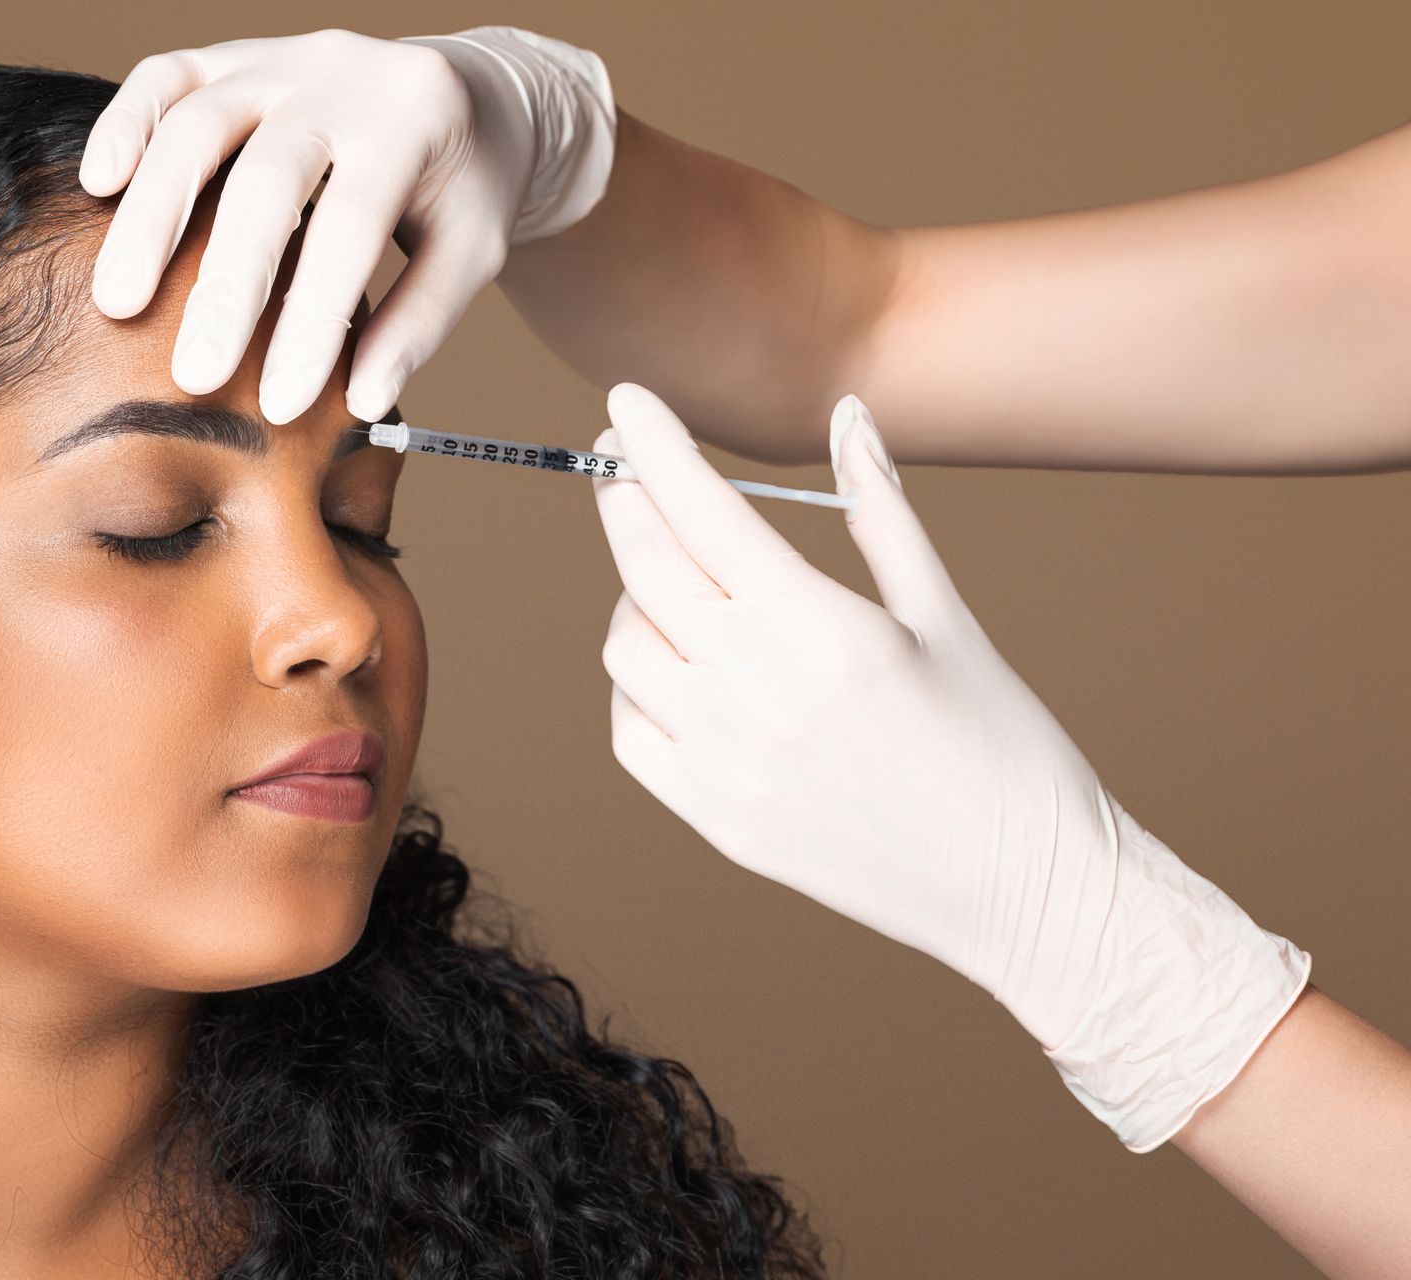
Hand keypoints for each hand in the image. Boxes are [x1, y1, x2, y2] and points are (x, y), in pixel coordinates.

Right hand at [79, 26, 615, 425]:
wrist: (462, 92)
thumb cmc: (463, 184)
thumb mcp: (470, 250)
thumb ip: (418, 321)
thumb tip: (363, 402)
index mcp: (415, 122)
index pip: (353, 230)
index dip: (314, 320)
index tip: (282, 404)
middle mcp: (343, 75)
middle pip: (267, 179)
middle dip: (227, 285)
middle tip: (192, 376)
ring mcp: (281, 57)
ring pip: (199, 122)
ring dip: (152, 216)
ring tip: (119, 302)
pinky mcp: (234, 55)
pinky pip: (167, 75)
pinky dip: (127, 126)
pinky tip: (100, 187)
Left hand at [591, 383, 1308, 1150]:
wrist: (1023, 891)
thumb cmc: (1002, 745)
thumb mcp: (947, 615)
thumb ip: (879, 509)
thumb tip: (847, 416)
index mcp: (827, 631)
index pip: (704, 513)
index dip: (654, 447)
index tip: (625, 401)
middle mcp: (762, 695)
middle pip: (645, 568)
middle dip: (625, 500)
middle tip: (627, 466)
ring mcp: (729, 765)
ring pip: (624, 647)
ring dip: (634, 596)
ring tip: (679, 581)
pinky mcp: (716, 820)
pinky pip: (631, 730)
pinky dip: (639, 682)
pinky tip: (681, 665)